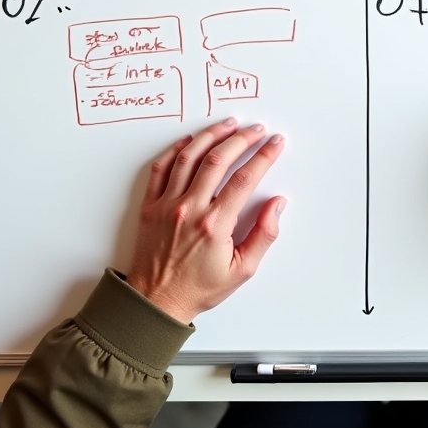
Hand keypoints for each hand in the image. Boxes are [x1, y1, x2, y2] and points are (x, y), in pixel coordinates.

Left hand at [126, 116, 285, 323]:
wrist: (155, 302)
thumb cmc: (199, 288)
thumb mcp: (242, 270)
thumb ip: (264, 235)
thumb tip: (277, 204)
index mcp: (214, 225)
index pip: (245, 178)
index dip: (264, 156)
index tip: (275, 143)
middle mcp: (190, 209)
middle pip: (218, 159)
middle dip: (242, 139)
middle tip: (256, 130)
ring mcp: (167, 205)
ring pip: (189, 157)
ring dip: (211, 135)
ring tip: (228, 125)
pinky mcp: (150, 206)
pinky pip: (160, 169)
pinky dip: (175, 150)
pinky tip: (188, 140)